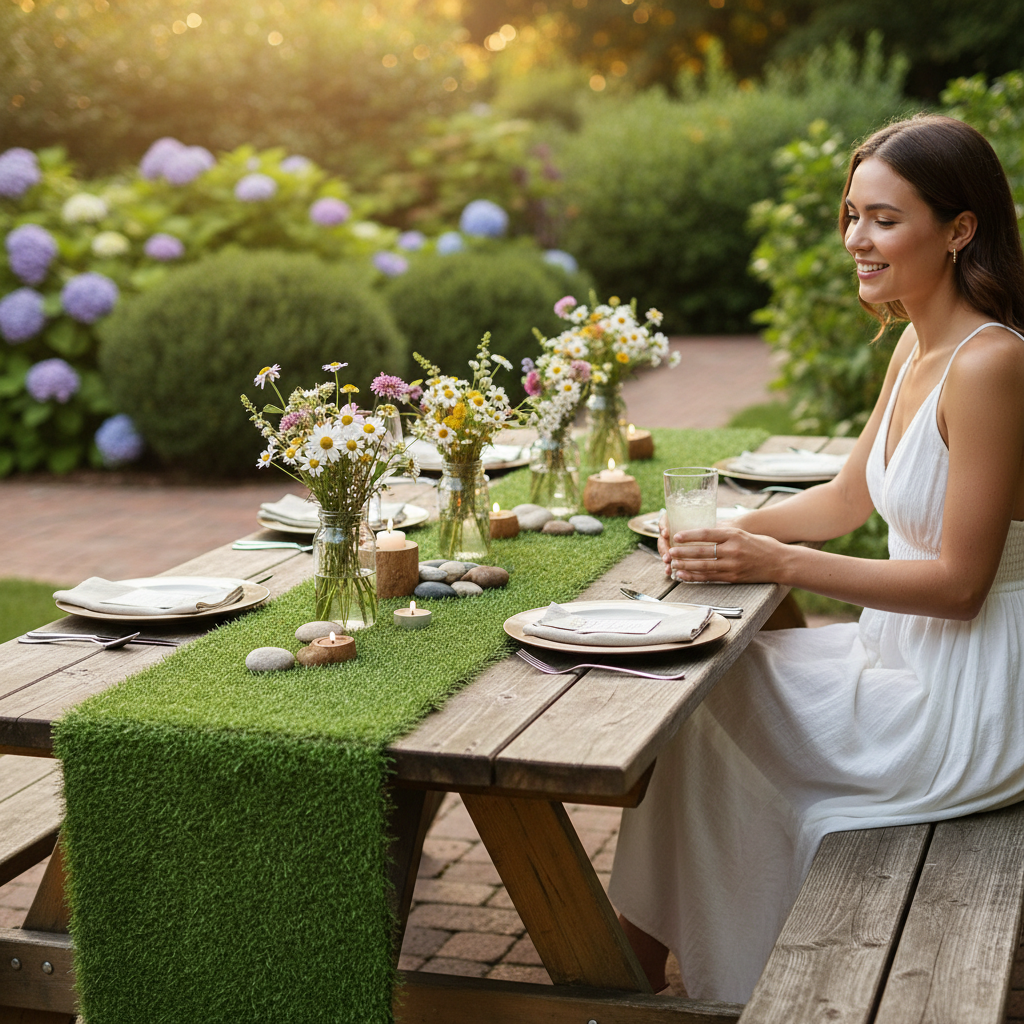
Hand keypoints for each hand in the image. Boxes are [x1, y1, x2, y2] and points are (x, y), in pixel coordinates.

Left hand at [665, 525, 786, 583]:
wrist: (781, 562)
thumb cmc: (761, 545)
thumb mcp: (743, 533)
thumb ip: (725, 533)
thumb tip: (703, 532)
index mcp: (734, 535)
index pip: (707, 534)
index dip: (689, 535)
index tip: (676, 536)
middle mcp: (733, 550)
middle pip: (702, 551)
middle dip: (683, 552)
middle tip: (670, 552)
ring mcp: (733, 565)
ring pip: (704, 566)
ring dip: (686, 566)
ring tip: (673, 564)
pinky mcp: (733, 578)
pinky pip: (710, 578)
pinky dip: (695, 577)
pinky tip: (684, 576)